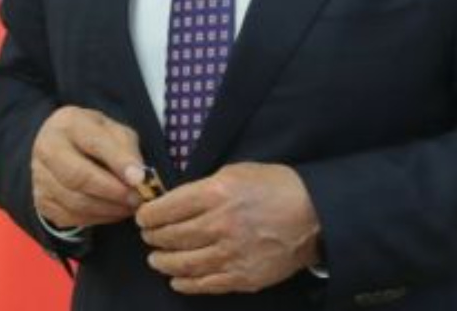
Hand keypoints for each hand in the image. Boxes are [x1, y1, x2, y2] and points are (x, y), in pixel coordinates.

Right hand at [31, 106, 145, 229]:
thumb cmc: (94, 137)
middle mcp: (47, 148)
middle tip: (137, 199)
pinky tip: (113, 211)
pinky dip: (97, 218)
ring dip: (108, 208)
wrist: (63, 147)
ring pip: (74, 201)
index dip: (119, 162)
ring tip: (130, 206)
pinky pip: (70, 217)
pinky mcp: (41, 200)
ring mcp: (40, 176)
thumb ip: (127, 150)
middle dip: (112, 191)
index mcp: (68, 123)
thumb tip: (138, 178)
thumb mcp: (115, 131)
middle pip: (78, 177)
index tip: (140, 179)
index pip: (94, 143)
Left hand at [136, 162, 320, 294]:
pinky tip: (177, 279)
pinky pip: (204, 284)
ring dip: (163, 261)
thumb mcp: (237, 172)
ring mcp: (230, 255)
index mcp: (216, 194)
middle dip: (153, 237)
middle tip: (149, 236)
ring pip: (182, 264)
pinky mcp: (241, 277)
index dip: (148, 214)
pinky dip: (185, 283)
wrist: (313, 216)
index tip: (143, 216)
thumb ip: (204, 186)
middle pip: (171, 237)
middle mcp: (219, 225)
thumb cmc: (275, 187)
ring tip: (156, 258)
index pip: (167, 208)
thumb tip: (175, 201)